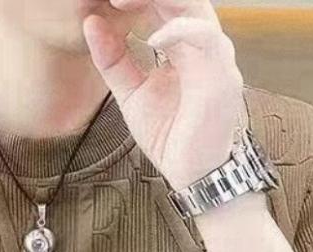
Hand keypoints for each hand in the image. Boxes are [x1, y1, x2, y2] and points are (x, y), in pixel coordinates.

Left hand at [82, 0, 246, 190]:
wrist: (192, 172)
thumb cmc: (170, 135)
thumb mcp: (131, 93)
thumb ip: (113, 60)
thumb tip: (91, 23)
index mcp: (182, 45)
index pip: (165, 3)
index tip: (109, 1)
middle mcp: (202, 44)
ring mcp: (214, 56)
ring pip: (194, 6)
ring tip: (123, 2)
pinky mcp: (221, 74)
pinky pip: (205, 37)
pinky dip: (178, 30)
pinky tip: (153, 39)